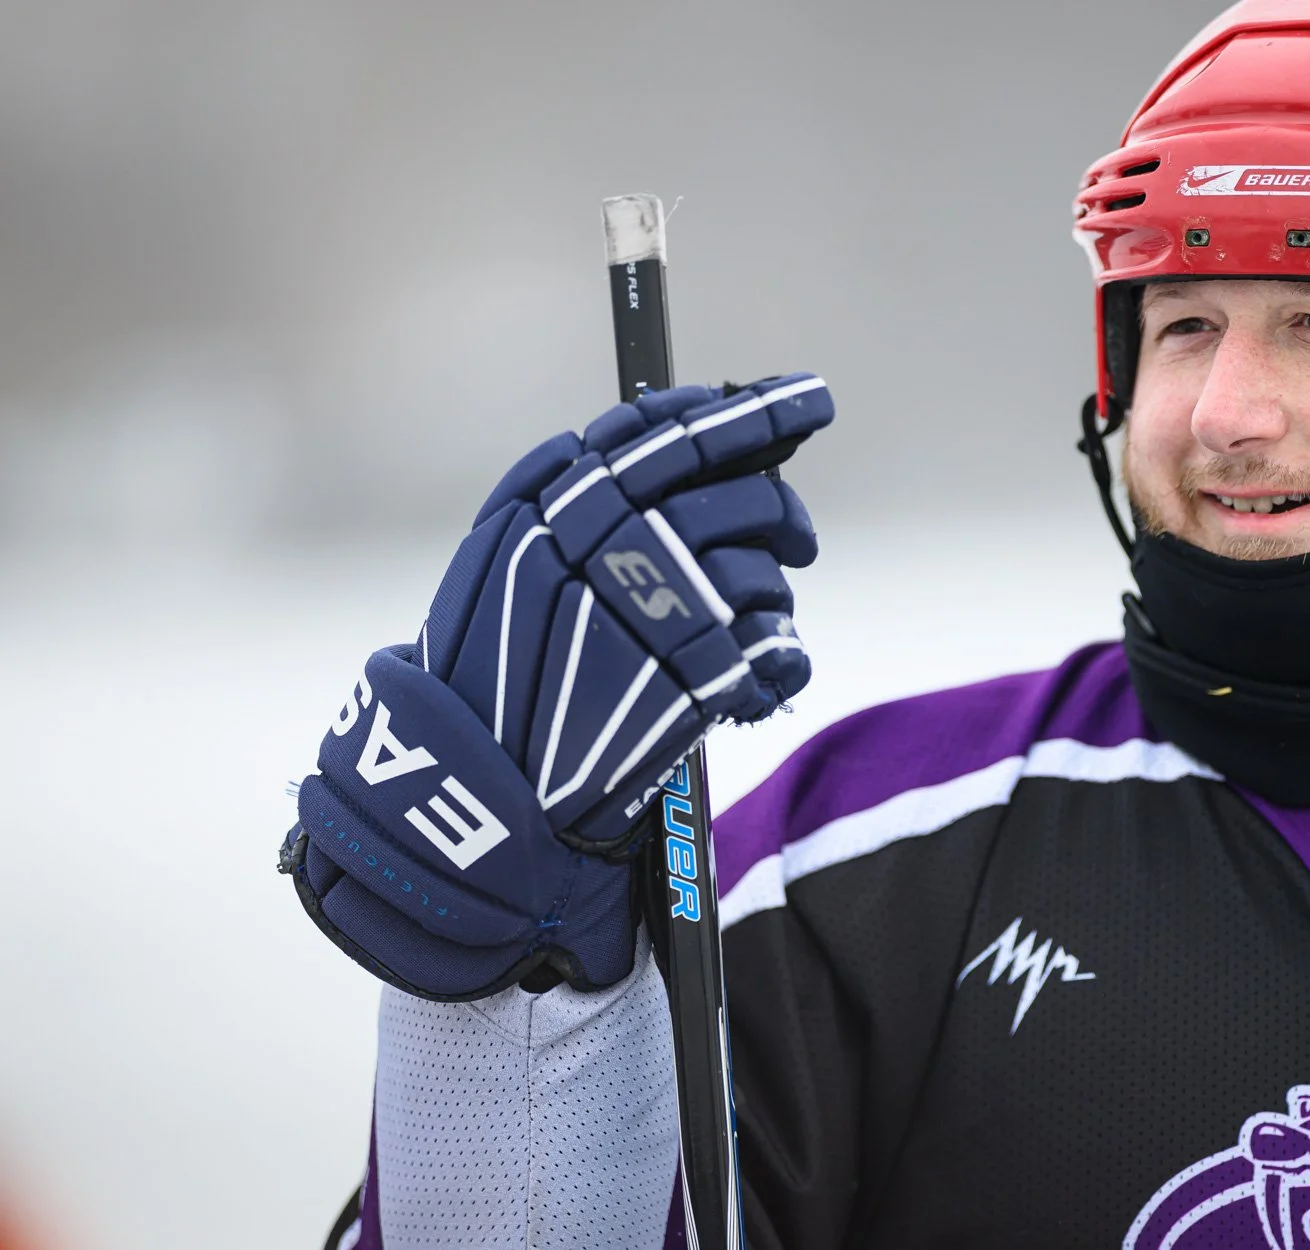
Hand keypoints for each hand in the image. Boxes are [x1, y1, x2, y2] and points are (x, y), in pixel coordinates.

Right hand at [280, 374, 833, 999]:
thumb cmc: (485, 676)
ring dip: (773, 597)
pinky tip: (761, 675)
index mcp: (554, 511)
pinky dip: (781, 659)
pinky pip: (773, 648)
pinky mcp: (690, 688)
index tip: (799, 400)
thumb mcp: (495, 565)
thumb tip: (638, 437)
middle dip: (781, 513)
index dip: (745, 414)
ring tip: (754, 624)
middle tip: (796, 536)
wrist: (469, 793)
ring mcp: (653, 618)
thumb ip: (557, 498)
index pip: (667, 437)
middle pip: (738, 498)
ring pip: (762, 573)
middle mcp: (606, 551)